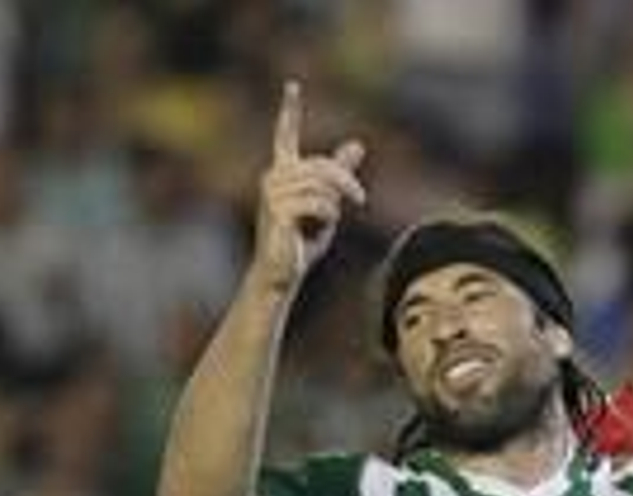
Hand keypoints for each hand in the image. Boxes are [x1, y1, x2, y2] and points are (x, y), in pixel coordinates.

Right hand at [254, 79, 366, 295]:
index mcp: (283, 171)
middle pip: (322, 165)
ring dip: (334, 206)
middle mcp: (273, 175)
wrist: (282, 274)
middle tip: (360, 200)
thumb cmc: (302, 241)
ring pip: (322, 185)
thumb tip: (358, 144)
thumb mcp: (327, 204)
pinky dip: (328, 216)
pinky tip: (320, 229)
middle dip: (346, 182)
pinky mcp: (278, 209)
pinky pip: (318, 203)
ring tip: (326, 222)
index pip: (285, 134)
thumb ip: (339, 174)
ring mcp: (273, 191)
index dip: (289, 110)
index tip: (293, 85)